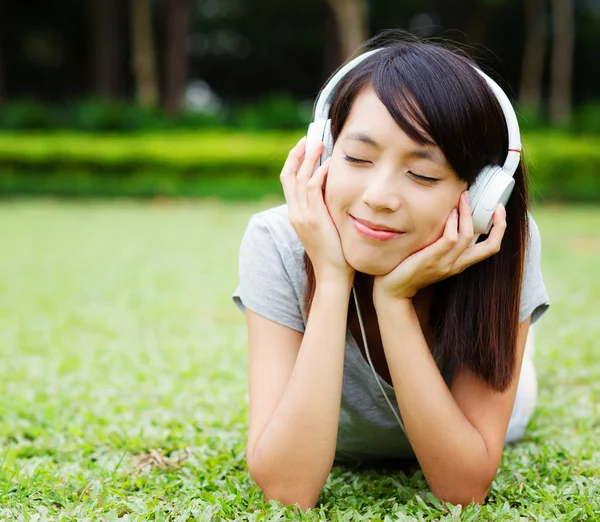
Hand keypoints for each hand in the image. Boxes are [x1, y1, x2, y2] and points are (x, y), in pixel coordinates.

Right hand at [280, 137, 354, 285]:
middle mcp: (295, 213)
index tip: (303, 148)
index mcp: (295, 214)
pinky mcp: (313, 219)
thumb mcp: (324, 228)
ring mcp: (302, 216)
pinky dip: (319, 173)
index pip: (288, 182)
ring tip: (319, 143)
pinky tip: (329, 164)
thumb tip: (331, 192)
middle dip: (297, 154)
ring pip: (299, 179)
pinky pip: (312, 189)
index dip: (294, 162)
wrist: (332, 275)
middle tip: (308, 138)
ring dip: (309, 159)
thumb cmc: (334, 253)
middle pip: (288, 176)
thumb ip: (322, 210)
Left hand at [373, 191, 506, 302]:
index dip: (500, 229)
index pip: (491, 248)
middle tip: (493, 203)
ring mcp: (445, 263)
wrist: (393, 291)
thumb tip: (450, 217)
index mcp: (460, 264)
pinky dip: (452, 223)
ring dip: (467, 214)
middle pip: (490, 246)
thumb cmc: (410, 269)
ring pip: (467, 236)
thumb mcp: (433, 256)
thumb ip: (443, 242)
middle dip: (497, 223)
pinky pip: (448, 239)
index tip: (499, 209)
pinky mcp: (431, 260)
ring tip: (463, 198)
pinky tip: (449, 213)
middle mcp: (456, 265)